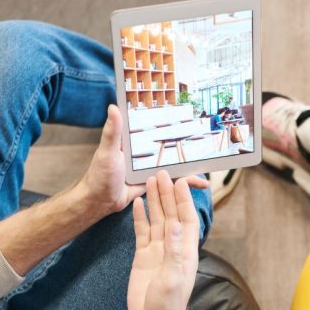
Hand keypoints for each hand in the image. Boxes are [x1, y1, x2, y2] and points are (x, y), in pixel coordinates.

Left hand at [77, 105, 207, 216]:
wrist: (100, 202)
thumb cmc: (99, 175)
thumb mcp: (107, 151)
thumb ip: (113, 132)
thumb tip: (113, 106)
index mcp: (136, 142)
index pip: (155, 128)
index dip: (169, 120)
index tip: (187, 111)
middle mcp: (146, 154)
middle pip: (171, 147)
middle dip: (188, 145)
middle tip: (208, 138)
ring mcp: (152, 169)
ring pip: (176, 165)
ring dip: (192, 166)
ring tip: (209, 165)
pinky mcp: (156, 184)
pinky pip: (173, 182)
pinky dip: (186, 183)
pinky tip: (200, 183)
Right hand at [127, 171, 199, 309]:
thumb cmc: (167, 306)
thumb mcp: (172, 279)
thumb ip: (173, 252)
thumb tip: (174, 225)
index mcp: (185, 252)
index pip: (186, 220)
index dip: (184, 200)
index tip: (179, 181)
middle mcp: (173, 248)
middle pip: (172, 215)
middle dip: (168, 195)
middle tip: (162, 173)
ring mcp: (158, 252)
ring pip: (157, 220)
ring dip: (155, 201)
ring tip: (150, 181)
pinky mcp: (143, 257)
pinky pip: (142, 232)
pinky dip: (140, 218)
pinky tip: (139, 204)